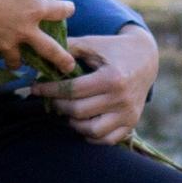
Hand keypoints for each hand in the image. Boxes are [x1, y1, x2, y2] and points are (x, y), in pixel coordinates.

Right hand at [0, 0, 78, 72]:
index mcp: (35, 10)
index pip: (59, 11)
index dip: (67, 9)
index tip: (70, 9)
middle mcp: (25, 31)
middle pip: (49, 49)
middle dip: (62, 59)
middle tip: (69, 67)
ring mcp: (6, 43)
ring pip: (18, 59)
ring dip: (22, 61)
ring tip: (21, 64)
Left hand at [41, 25, 156, 144]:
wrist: (145, 58)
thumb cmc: (113, 49)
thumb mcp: (92, 43)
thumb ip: (68, 48)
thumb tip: (42, 55)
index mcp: (112, 78)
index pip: (73, 90)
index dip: (50, 90)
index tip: (36, 88)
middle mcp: (122, 99)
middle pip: (79, 111)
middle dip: (58, 105)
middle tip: (51, 99)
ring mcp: (128, 113)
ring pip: (92, 130)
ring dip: (73, 123)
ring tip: (66, 110)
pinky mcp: (131, 123)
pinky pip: (107, 140)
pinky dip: (90, 135)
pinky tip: (82, 123)